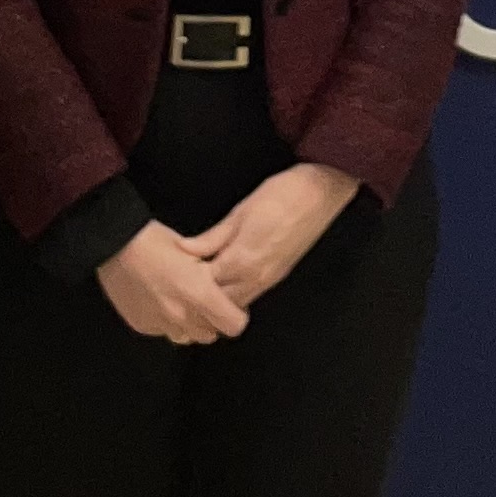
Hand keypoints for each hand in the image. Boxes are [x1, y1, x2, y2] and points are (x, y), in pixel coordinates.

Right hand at [96, 225, 252, 344]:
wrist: (113, 244)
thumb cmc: (156, 240)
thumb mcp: (194, 251)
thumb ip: (212, 276)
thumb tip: (222, 287)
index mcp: (200, 294)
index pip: (234, 325)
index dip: (236, 315)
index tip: (231, 305)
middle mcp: (182, 316)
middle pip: (210, 335)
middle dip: (212, 321)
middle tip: (205, 301)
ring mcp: (160, 324)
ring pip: (187, 337)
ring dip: (190, 325)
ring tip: (182, 302)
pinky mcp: (142, 326)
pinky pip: (163, 332)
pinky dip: (166, 322)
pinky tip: (160, 301)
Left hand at [188, 164, 360, 307]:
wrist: (320, 193)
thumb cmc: (280, 196)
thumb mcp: (239, 212)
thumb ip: (212, 237)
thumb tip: (185, 250)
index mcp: (242, 260)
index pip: (206, 286)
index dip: (188, 282)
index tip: (175, 273)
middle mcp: (256, 277)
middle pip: (221, 303)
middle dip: (202, 298)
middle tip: (185, 283)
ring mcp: (270, 280)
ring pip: (238, 303)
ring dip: (220, 298)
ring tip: (204, 281)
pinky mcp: (279, 276)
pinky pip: (251, 294)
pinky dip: (236, 293)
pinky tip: (226, 278)